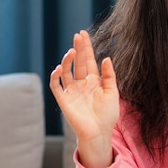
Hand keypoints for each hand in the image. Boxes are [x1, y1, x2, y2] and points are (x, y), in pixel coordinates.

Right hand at [49, 31, 119, 167]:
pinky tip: (59, 68)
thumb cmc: (108, 114)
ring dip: (67, 61)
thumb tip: (106, 58)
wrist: (99, 132)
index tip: (83, 34)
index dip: (86, 47)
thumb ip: (109, 76)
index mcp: (93, 81)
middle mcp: (81, 83)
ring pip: (66, 71)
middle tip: (77, 36)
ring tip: (71, 52)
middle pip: (77, 62)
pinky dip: (55, 76)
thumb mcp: (112, 92)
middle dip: (77, 49)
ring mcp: (71, 91)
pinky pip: (56, 85)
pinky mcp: (63, 99)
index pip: (88, 60)